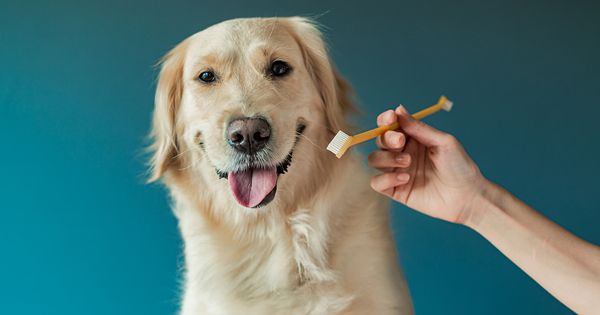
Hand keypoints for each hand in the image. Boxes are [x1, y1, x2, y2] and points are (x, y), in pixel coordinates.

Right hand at [368, 105, 486, 223]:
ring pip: (374, 159)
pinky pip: (376, 182)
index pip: (390, 125)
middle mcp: (402, 153)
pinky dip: (386, 178)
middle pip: (379, 140)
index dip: (385, 120)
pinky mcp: (396, 190)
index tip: (391, 118)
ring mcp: (397, 172)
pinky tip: (405, 179)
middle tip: (401, 143)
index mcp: (413, 138)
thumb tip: (399, 109)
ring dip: (386, 158)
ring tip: (407, 163)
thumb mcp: (443, 142)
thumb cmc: (460, 166)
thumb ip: (419, 128)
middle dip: (387, 139)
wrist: (467, 196)